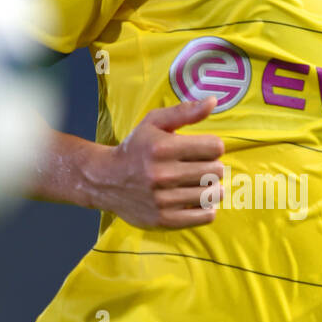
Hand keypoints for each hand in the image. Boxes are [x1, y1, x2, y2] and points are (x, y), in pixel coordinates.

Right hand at [86, 95, 224, 228]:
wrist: (105, 180)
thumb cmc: (136, 148)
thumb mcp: (154, 123)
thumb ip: (184, 112)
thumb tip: (213, 101)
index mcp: (163, 148)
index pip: (215, 147)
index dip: (213, 146)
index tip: (202, 149)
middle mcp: (163, 174)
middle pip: (216, 171)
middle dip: (212, 167)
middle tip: (199, 167)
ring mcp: (163, 200)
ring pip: (213, 194)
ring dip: (211, 188)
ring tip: (198, 183)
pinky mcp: (164, 220)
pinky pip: (206, 216)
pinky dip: (207, 208)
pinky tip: (196, 200)